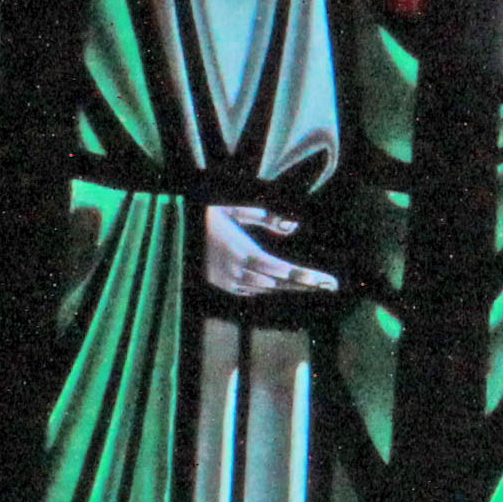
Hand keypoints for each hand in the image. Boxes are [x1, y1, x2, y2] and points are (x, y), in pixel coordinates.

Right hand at [201, 203, 338, 299]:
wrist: (170, 231)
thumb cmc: (207, 215)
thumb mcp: (234, 210)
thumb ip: (264, 218)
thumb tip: (293, 227)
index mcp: (242, 252)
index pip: (282, 270)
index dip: (305, 277)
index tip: (326, 281)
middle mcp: (237, 271)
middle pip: (279, 283)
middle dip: (306, 284)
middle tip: (331, 285)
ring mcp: (228, 281)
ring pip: (267, 289)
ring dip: (290, 288)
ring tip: (314, 285)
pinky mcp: (221, 284)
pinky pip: (250, 291)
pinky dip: (267, 288)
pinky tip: (282, 286)